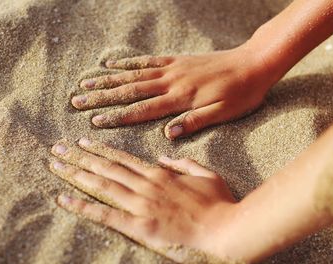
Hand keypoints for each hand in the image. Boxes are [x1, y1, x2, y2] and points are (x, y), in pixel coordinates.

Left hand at [50, 138, 243, 263]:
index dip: (102, 149)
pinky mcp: (140, 226)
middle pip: (107, 167)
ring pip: (102, 184)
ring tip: (56, 165)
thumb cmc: (219, 203)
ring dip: (76, 173)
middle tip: (58, 148)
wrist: (225, 229)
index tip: (84, 141)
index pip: (124, 158)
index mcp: (161, 173)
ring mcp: (141, 205)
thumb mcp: (206, 175)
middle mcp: (146, 185)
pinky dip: (83, 206)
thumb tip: (165, 157)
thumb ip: (184, 163)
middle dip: (80, 156)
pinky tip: (64, 199)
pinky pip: (106, 214)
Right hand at [72, 45, 274, 139]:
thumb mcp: (224, 114)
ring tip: (85, 84)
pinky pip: (148, 60)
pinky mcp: (177, 59)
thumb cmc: (242, 94)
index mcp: (181, 99)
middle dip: (102, 98)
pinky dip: (128, 62)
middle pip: (130, 91)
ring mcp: (173, 68)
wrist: (254, 63)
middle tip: (77, 102)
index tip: (95, 122)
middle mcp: (171, 82)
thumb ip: (194, 123)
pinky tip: (112, 64)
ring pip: (133, 74)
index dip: (117, 117)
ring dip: (107, 80)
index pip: (142, 110)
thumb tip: (167, 135)